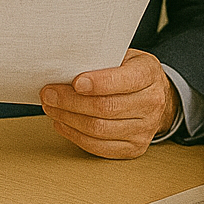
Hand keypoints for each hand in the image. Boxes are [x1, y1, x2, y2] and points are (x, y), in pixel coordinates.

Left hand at [39, 48, 176, 158]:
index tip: (75, 82)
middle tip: (49, 94)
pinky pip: (99, 146)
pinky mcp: (134, 148)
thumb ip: (100, 59)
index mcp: (149, 73)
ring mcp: (145, 129)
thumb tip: (65, 66)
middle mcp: (152, 102)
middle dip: (71, 101)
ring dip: (68, 119)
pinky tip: (63, 123)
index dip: (99, 83)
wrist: (154, 95)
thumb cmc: (130, 72)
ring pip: (99, 129)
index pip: (125, 80)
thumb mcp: (122, 56)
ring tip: (52, 107)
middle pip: (106, 107)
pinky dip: (75, 135)